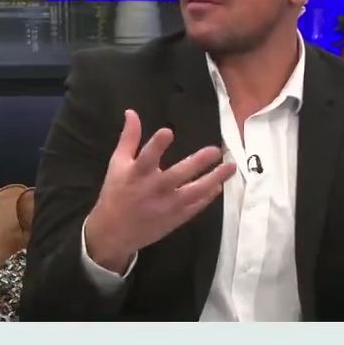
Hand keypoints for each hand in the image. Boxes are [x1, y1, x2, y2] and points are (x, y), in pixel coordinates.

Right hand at [84, 110, 235, 271]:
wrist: (114, 232)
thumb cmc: (116, 193)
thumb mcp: (117, 164)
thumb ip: (128, 138)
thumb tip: (131, 112)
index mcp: (137, 174)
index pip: (147, 157)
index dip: (157, 145)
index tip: (168, 131)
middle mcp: (154, 189)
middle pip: (178, 175)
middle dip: (197, 162)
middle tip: (215, 150)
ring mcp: (167, 206)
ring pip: (194, 192)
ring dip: (213, 179)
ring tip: (230, 167)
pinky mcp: (175, 218)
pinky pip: (195, 207)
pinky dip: (208, 197)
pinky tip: (219, 186)